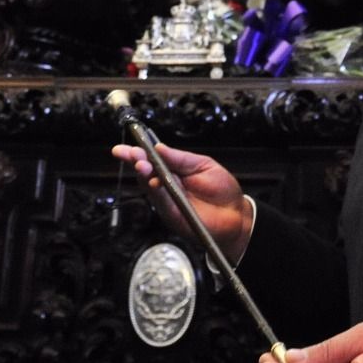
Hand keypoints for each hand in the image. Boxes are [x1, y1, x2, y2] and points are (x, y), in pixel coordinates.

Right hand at [111, 142, 252, 261]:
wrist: (236, 215)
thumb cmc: (222, 191)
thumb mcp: (203, 165)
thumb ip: (180, 158)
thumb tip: (158, 147)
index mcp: (174, 171)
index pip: (152, 160)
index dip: (138, 153)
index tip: (126, 148)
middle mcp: (167, 186)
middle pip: (145, 173)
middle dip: (136, 161)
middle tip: (130, 154)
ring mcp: (168, 201)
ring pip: (149, 187)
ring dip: (143, 174)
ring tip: (140, 163)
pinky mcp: (173, 215)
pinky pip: (161, 202)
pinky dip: (156, 191)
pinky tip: (152, 181)